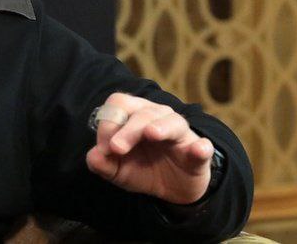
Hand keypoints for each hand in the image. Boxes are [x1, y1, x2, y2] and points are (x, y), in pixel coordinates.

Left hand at [85, 93, 213, 204]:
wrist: (171, 190)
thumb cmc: (141, 169)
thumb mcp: (117, 170)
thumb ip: (101, 164)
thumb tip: (93, 156)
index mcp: (134, 115)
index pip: (118, 105)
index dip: (107, 124)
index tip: (104, 149)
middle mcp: (157, 117)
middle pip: (141, 113)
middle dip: (127, 130)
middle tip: (116, 148)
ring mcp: (180, 133)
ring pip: (171, 122)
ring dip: (160, 127)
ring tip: (151, 134)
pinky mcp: (198, 151)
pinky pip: (202, 146)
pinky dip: (200, 147)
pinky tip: (198, 149)